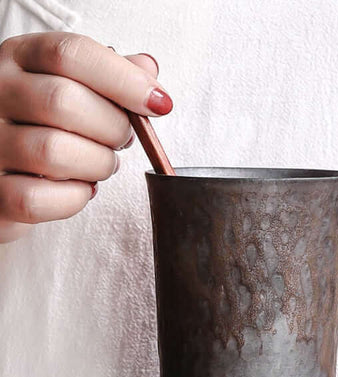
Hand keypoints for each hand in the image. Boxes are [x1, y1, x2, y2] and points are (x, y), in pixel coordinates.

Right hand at [0, 32, 171, 242]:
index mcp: (19, 58)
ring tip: (101, 164)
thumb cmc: (44, 125)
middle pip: (64, 101)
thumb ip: (109, 76)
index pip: (71, 54)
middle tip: (122, 140)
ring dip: (98, 165)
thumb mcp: (71, 86)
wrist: (4, 170)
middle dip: (114, 129)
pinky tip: (80, 188)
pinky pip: (36, 198)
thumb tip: (147, 70)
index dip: (124, 80)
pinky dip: (74, 198)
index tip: (158, 104)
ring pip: (54, 152)